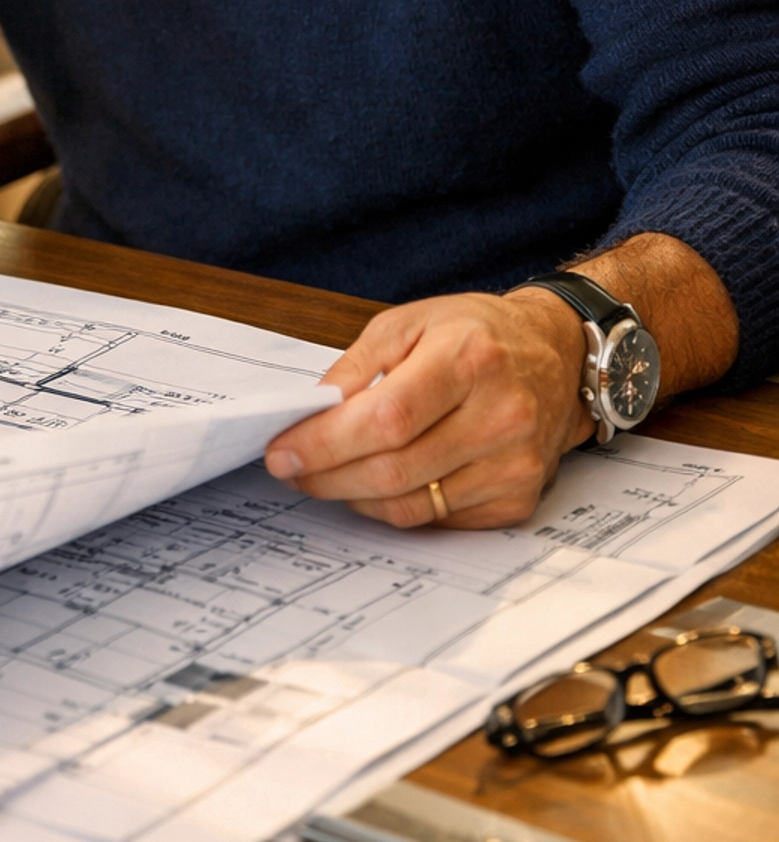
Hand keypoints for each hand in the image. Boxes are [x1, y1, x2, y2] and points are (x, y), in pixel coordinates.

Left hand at [264, 289, 592, 529]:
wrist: (557, 354)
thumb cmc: (476, 334)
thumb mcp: (409, 322)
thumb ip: (356, 367)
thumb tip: (311, 413)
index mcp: (470, 359)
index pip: (386, 419)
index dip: (327, 442)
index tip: (284, 451)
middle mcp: (501, 415)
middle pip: (394, 469)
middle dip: (328, 476)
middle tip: (293, 469)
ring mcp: (516, 463)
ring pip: (412, 505)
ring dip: (355, 496)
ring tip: (327, 476)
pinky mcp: (519, 497)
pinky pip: (439, 519)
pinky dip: (397, 507)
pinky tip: (377, 484)